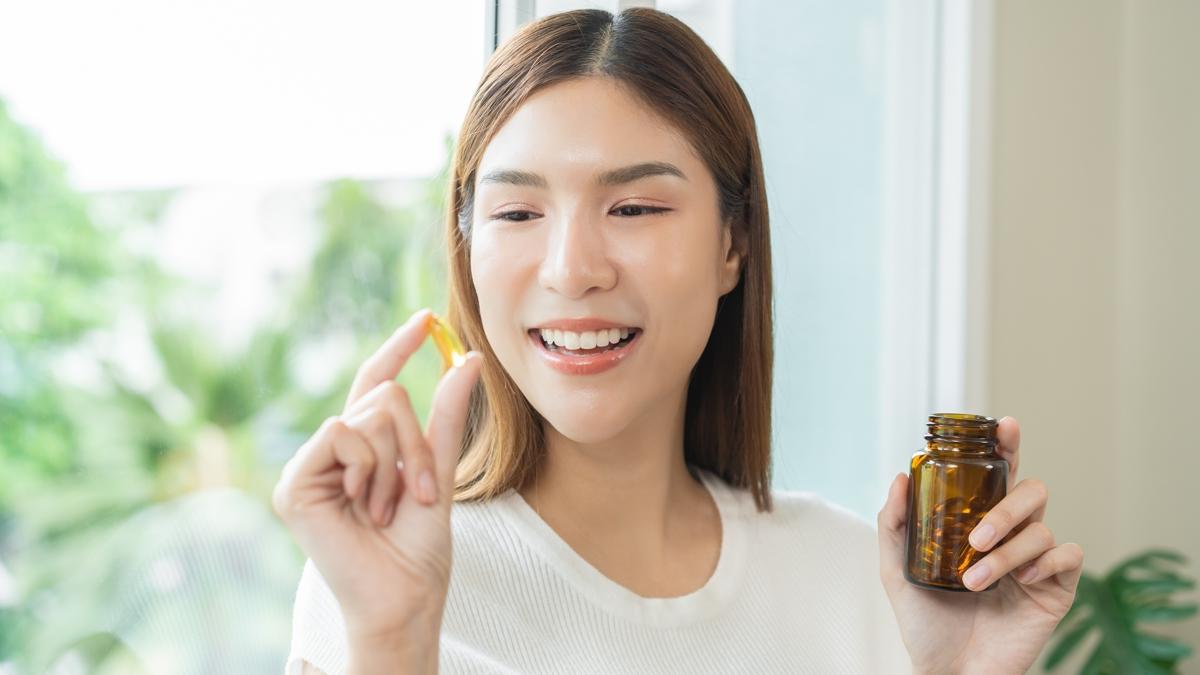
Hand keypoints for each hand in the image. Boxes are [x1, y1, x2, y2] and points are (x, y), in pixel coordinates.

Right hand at [272, 308, 482, 648]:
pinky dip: (368, 468)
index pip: (376, 383)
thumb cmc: (419, 546)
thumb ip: (447, 416)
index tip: (427, 319)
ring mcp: (309, 466)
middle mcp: (332, 451)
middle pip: (382, 395)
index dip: (399, 348)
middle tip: (415, 493)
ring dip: (396, 462)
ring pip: (367, 413)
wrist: (406, 594)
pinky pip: (341, 432)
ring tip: (388, 507)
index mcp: (364, 448)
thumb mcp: (440, 470)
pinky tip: (363, 506)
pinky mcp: (295, 484)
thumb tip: (467, 358)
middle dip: (414, 442)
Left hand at [877, 416, 1085, 674]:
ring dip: (1006, 551)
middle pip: (1029, 490)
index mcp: (977, 524)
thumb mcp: (896, 570)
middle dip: (1005, 505)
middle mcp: (1011, 536)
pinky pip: (1068, 555)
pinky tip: (1022, 580)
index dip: (1005, 446)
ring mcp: (1036, 561)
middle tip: (975, 536)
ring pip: (1041, 526)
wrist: (949, 671)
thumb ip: (895, 524)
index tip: (1004, 424)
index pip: (996, 475)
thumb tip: (900, 475)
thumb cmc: (925, 624)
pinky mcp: (1056, 589)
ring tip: (974, 581)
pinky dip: (1045, 560)